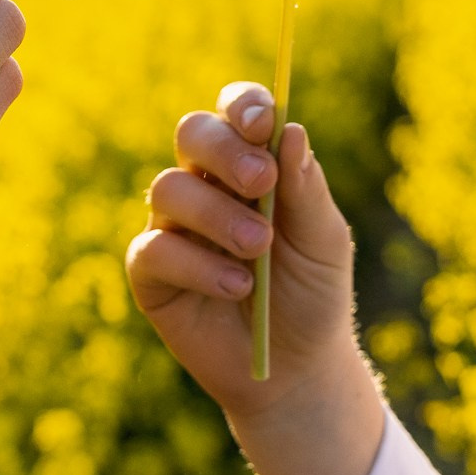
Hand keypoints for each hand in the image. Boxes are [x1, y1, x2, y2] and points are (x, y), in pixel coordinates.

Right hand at [126, 83, 383, 474]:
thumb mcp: (325, 242)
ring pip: (168, 188)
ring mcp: (173, 225)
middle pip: (192, 132)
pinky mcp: (151, 272)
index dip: (242, 106)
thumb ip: (306, 189)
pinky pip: (153, 249)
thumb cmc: (312, 294)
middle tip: (261, 184)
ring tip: (256, 250)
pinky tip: (236, 287)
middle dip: (224, 150)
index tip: (263, 122)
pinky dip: (197, 265)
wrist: (296, 368)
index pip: (235, 112)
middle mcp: (205, 184)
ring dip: (216, 215)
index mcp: (249, 165)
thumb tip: (291, 130)